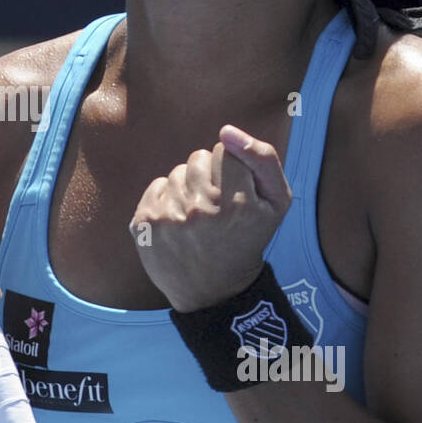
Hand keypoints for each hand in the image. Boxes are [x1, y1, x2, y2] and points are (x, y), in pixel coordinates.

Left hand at [129, 125, 291, 312]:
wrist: (214, 291)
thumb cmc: (249, 239)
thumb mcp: (277, 202)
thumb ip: (263, 159)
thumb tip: (226, 131)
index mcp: (237, 203)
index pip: (226, 150)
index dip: (233, 168)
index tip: (235, 192)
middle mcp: (200, 210)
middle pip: (199, 158)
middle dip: (210, 176)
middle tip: (217, 207)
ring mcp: (168, 217)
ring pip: (177, 173)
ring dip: (188, 188)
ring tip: (199, 217)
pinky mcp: (144, 223)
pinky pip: (157, 186)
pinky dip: (168, 199)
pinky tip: (179, 222)